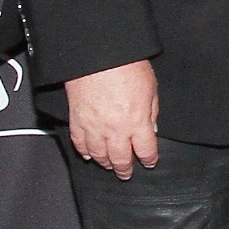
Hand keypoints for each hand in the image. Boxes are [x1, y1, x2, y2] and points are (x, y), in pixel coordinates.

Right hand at [66, 59, 159, 177]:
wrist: (97, 53)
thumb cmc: (126, 65)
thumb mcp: (150, 86)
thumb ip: (151, 111)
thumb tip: (151, 129)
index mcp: (137, 122)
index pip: (145, 151)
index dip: (149, 160)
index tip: (149, 162)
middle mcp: (115, 129)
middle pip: (121, 159)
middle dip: (125, 169)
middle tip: (126, 174)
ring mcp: (94, 126)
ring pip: (98, 155)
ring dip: (105, 163)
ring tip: (109, 166)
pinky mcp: (77, 119)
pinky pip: (79, 142)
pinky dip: (84, 151)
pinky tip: (88, 155)